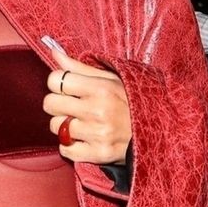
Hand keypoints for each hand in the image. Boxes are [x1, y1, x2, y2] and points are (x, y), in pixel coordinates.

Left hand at [43, 43, 131, 163]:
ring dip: (64, 125)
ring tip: (81, 122)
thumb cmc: (131, 102)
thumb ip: (80, 67)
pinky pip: (65, 149)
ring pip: (56, 127)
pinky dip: (70, 145)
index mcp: (100, 88)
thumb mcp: (110, 79)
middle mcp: (97, 111)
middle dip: (58, 104)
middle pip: (50, 104)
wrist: (157, 132)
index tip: (67, 88)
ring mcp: (97, 134)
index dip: (57, 83)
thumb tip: (53, 53)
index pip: (55, 80)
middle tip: (72, 106)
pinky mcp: (97, 154)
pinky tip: (83, 139)